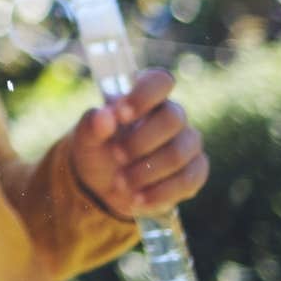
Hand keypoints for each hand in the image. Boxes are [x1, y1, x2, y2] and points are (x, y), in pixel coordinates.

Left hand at [71, 69, 209, 218]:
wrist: (106, 186)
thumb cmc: (98, 151)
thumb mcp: (86, 140)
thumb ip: (92, 125)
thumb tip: (104, 115)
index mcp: (145, 99)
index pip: (160, 81)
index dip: (145, 94)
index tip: (120, 113)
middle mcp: (171, 116)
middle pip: (174, 118)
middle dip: (141, 141)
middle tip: (115, 156)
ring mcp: (187, 143)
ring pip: (180, 152)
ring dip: (147, 171)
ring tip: (119, 183)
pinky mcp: (195, 171)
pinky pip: (189, 180)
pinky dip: (160, 192)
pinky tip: (137, 199)